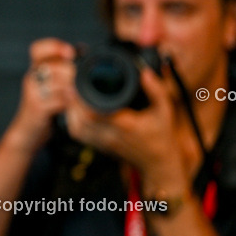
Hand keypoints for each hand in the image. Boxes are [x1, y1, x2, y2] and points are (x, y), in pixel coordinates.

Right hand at [5, 38, 75, 152]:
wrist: (28, 131)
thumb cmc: (44, 106)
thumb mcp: (50, 83)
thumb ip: (62, 66)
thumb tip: (83, 49)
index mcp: (34, 69)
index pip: (37, 49)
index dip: (54, 46)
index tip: (70, 52)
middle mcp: (31, 78)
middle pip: (51, 64)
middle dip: (70, 70)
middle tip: (81, 77)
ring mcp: (32, 93)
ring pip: (57, 82)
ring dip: (73, 86)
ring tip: (81, 92)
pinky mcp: (37, 108)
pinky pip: (58, 100)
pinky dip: (71, 102)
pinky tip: (77, 105)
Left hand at [64, 63, 191, 194]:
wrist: (159, 163)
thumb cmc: (162, 135)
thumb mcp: (164, 110)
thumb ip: (156, 90)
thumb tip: (145, 72)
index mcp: (125, 125)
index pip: (94, 112)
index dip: (82, 98)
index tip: (79, 83)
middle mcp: (110, 136)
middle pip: (81, 119)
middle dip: (73, 102)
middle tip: (72, 85)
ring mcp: (103, 143)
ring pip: (76, 128)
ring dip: (71, 111)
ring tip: (72, 95)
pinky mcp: (99, 147)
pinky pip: (79, 135)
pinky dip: (73, 122)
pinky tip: (75, 110)